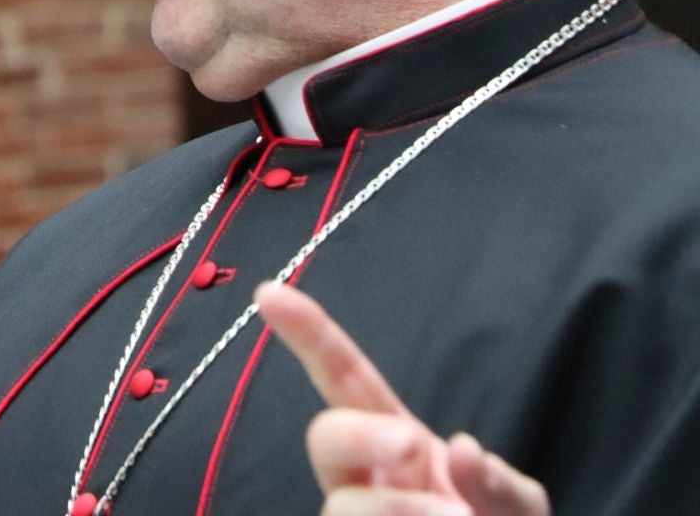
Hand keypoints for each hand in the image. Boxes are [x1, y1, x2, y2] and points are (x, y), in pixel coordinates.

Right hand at [255, 282, 548, 515]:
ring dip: (398, 508)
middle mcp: (366, 477)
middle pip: (326, 438)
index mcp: (397, 442)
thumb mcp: (515, 504)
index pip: (345, 379)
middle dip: (359, 434)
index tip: (271, 294)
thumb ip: (496, 483)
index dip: (311, 335)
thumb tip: (463, 450)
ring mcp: (359, 515)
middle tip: (411, 446)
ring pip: (341, 505)